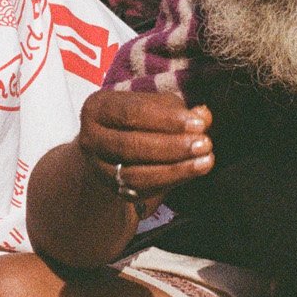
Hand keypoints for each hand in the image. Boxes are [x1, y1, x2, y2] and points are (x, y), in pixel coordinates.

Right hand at [75, 90, 213, 199]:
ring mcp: (98, 166)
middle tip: (205, 144)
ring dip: (175, 168)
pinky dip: (170, 181)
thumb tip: (203, 115)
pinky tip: (192, 172)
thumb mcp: (154, 107)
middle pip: (130, 145)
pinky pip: (142, 190)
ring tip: (205, 160)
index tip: (198, 123)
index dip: (166, 119)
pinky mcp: (113, 188)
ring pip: (135, 173)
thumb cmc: (137, 121)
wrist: (113, 150)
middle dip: (172, 145)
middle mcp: (90, 137)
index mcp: (97, 108)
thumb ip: (177, 110)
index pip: (130, 112)